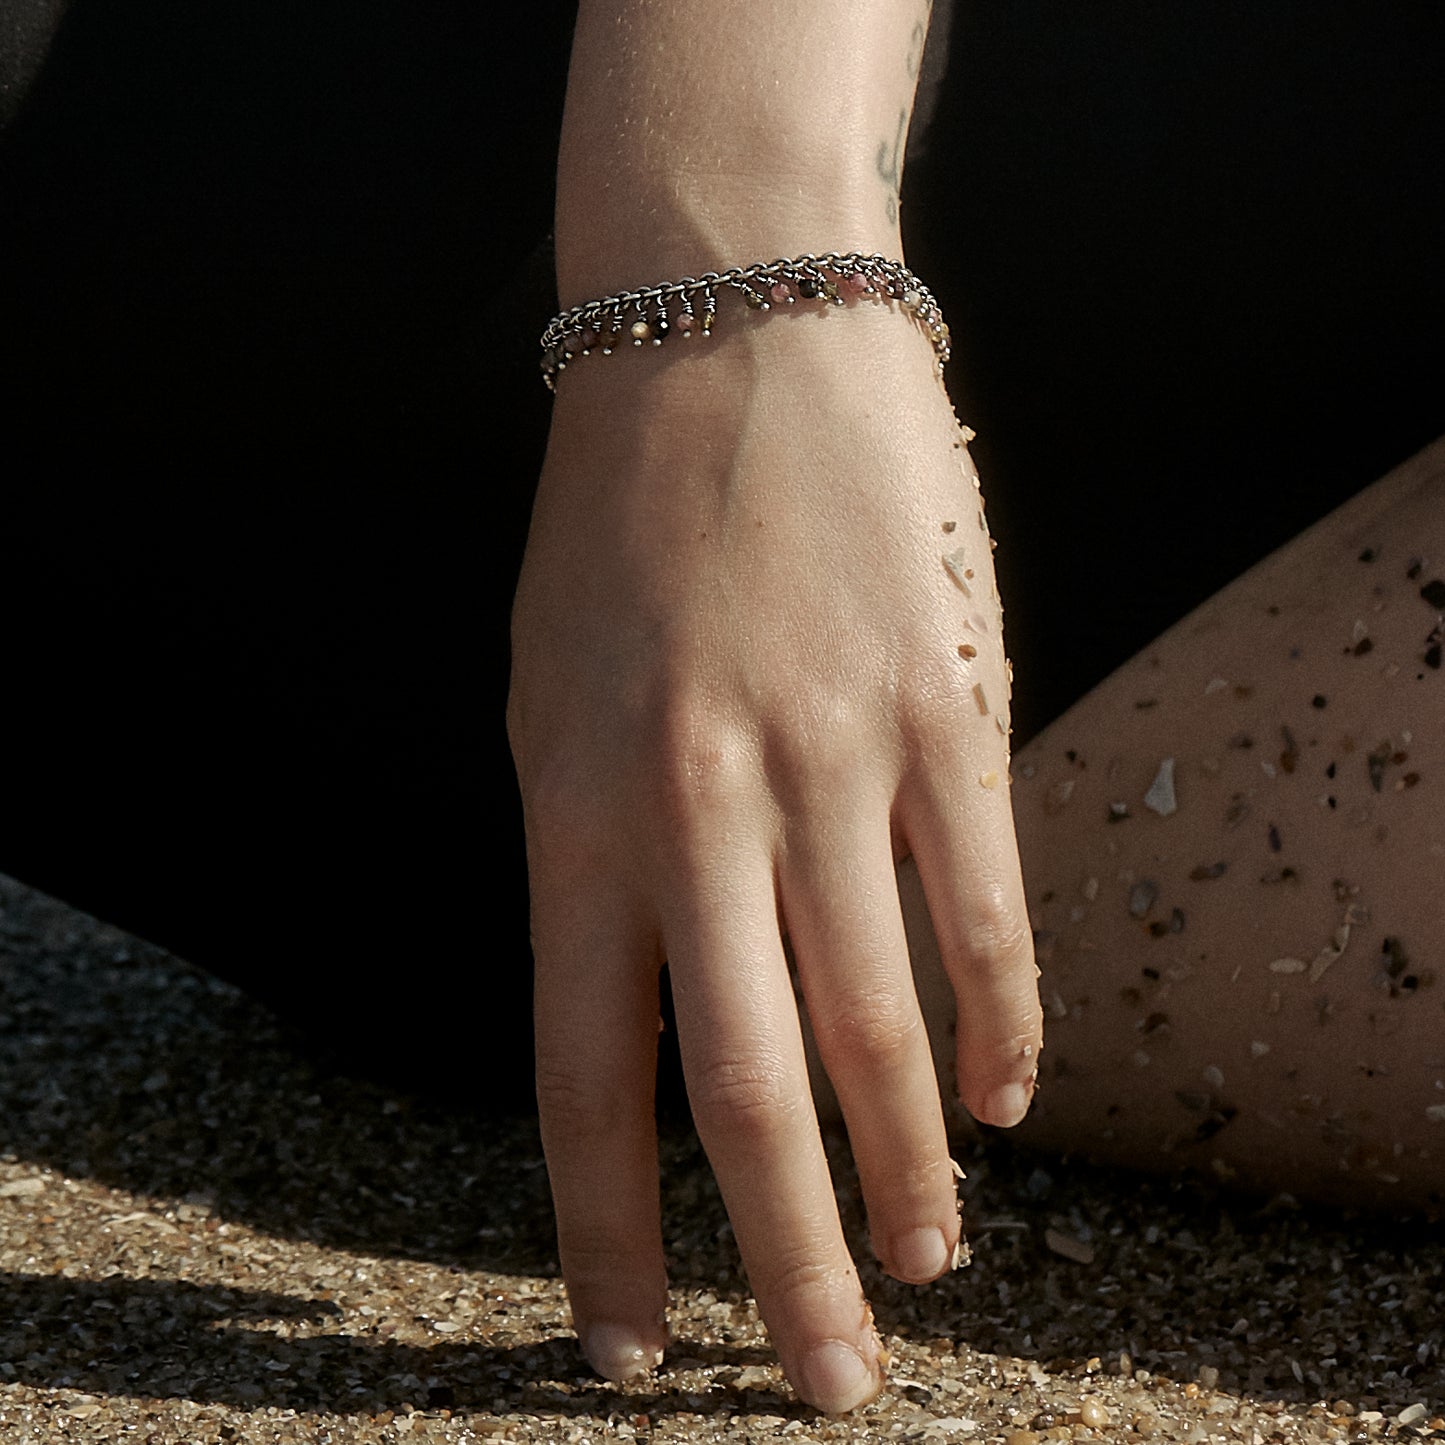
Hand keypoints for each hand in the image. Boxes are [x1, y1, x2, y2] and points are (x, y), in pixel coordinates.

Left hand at [508, 300, 1041, 1413]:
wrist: (732, 328)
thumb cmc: (623, 521)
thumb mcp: (550, 695)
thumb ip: (601, 856)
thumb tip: (667, 1002)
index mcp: (580, 808)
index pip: (586, 1075)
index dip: (607, 1230)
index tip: (629, 1348)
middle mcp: (705, 806)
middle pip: (749, 1089)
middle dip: (791, 1260)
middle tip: (827, 1381)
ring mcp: (838, 758)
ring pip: (883, 1020)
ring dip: (909, 1165)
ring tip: (930, 1262)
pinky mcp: (949, 707)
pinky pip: (986, 904)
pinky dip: (1002, 1020)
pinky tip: (1004, 1099)